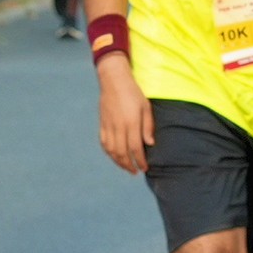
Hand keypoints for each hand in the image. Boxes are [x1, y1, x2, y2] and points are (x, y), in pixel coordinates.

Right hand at [95, 56, 152, 174]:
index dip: (140, 160)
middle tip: (135, 171)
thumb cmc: (134, 93)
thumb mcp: (146, 107)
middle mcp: (118, 127)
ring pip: (112, 150)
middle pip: (122, 153)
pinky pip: (104, 143)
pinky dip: (109, 153)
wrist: (114, 81)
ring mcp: (108, 126)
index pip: (135, 148)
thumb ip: (147, 126)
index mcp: (131, 123)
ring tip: (126, 167)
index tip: (144, 168)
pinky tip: (115, 156)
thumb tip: (149, 144)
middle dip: (129, 165)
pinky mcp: (102, 124)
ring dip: (119, 162)